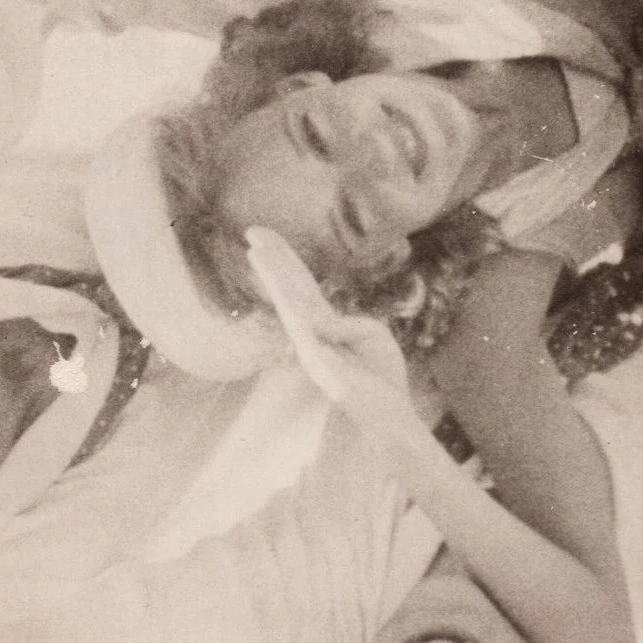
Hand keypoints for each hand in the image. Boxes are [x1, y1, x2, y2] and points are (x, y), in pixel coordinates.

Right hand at [244, 227, 413, 430]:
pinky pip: (304, 331)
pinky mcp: (319, 363)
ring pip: (289, 304)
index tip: (264, 234)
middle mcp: (310, 333)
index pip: (300, 283)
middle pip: (289, 287)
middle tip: (251, 229)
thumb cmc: (381, 375)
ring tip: (257, 251)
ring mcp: (310, 348)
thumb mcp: (370, 333)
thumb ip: (346, 321)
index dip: (284, 258)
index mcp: (324, 323)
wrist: (390, 412)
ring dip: (273, 277)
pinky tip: (281, 290)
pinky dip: (292, 309)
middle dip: (272, 259)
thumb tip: (325, 321)